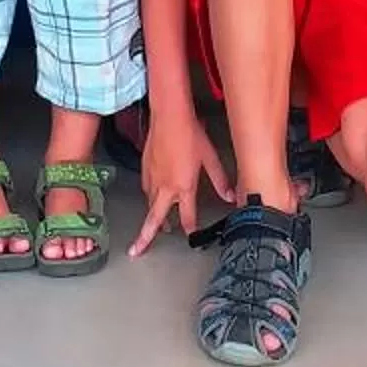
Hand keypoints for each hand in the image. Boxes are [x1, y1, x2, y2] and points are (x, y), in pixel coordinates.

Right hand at [129, 107, 233, 257]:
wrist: (169, 116)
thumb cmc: (190, 133)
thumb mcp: (210, 158)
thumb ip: (220, 180)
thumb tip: (230, 195)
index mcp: (183, 187)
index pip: (187, 216)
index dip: (190, 229)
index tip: (191, 236)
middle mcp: (165, 187)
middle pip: (154, 218)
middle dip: (145, 237)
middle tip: (136, 251)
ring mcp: (152, 177)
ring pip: (149, 204)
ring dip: (151, 217)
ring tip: (152, 228)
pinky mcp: (145, 167)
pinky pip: (146, 188)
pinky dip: (149, 197)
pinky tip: (152, 196)